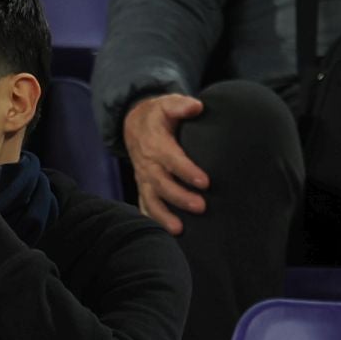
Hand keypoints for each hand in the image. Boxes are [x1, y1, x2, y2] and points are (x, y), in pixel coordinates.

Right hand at [122, 93, 208, 234]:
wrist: (135, 125)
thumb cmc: (159, 116)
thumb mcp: (168, 104)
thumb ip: (182, 105)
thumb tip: (197, 106)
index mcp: (156, 144)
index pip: (172, 159)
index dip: (187, 171)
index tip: (205, 182)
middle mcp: (148, 164)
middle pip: (162, 184)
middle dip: (180, 197)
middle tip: (201, 207)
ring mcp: (143, 178)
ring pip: (151, 200)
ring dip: (164, 216)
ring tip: (179, 230)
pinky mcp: (143, 187)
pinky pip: (144, 206)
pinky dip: (152, 220)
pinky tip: (165, 235)